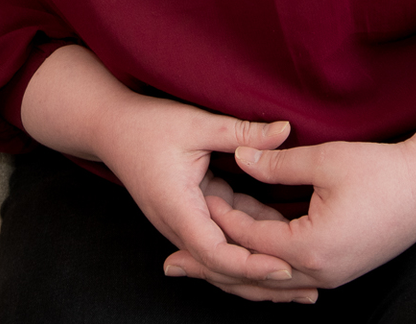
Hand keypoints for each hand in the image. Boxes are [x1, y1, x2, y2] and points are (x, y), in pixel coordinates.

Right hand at [19, 46, 312, 302]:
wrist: (108, 127)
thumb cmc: (147, 123)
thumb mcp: (195, 123)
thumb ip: (241, 132)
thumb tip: (286, 130)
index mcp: (178, 208)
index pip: (217, 253)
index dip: (252, 265)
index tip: (285, 267)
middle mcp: (177, 225)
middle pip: (222, 269)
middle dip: (263, 282)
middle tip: (307, 291)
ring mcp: (181, 224)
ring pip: (222, 259)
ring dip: (257, 271)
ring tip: (298, 282)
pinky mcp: (188, 215)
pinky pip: (219, 240)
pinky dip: (245, 246)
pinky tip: (276, 247)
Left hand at [168, 54, 415, 295]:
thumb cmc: (381, 171)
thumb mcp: (325, 160)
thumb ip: (277, 164)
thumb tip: (239, 161)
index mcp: (310, 247)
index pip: (248, 237)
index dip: (217, 218)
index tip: (189, 204)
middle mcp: (319, 272)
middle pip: (252, 275)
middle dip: (210, 268)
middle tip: (169, 264)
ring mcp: (333, 275)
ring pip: (271, 282)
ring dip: (236, 271)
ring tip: (198, 265)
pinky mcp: (342, 269)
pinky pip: (292, 277)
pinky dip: (265, 271)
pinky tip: (250, 264)